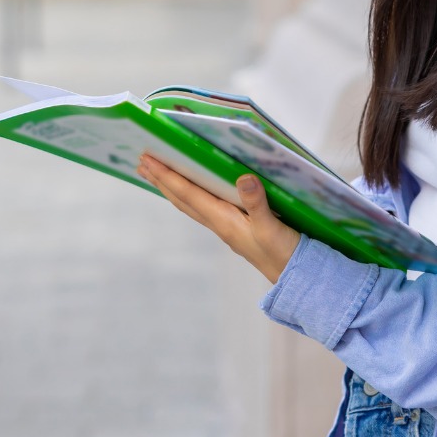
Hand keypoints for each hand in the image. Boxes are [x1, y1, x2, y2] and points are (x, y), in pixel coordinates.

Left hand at [137, 154, 300, 282]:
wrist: (295, 278)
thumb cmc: (283, 254)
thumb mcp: (272, 227)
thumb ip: (258, 203)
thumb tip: (244, 178)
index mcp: (223, 220)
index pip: (188, 193)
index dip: (167, 175)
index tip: (148, 159)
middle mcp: (218, 223)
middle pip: (181, 199)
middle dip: (161, 180)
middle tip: (141, 162)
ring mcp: (225, 227)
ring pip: (189, 203)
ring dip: (171, 188)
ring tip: (155, 175)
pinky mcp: (234, 228)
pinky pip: (202, 207)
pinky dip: (189, 195)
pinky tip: (191, 191)